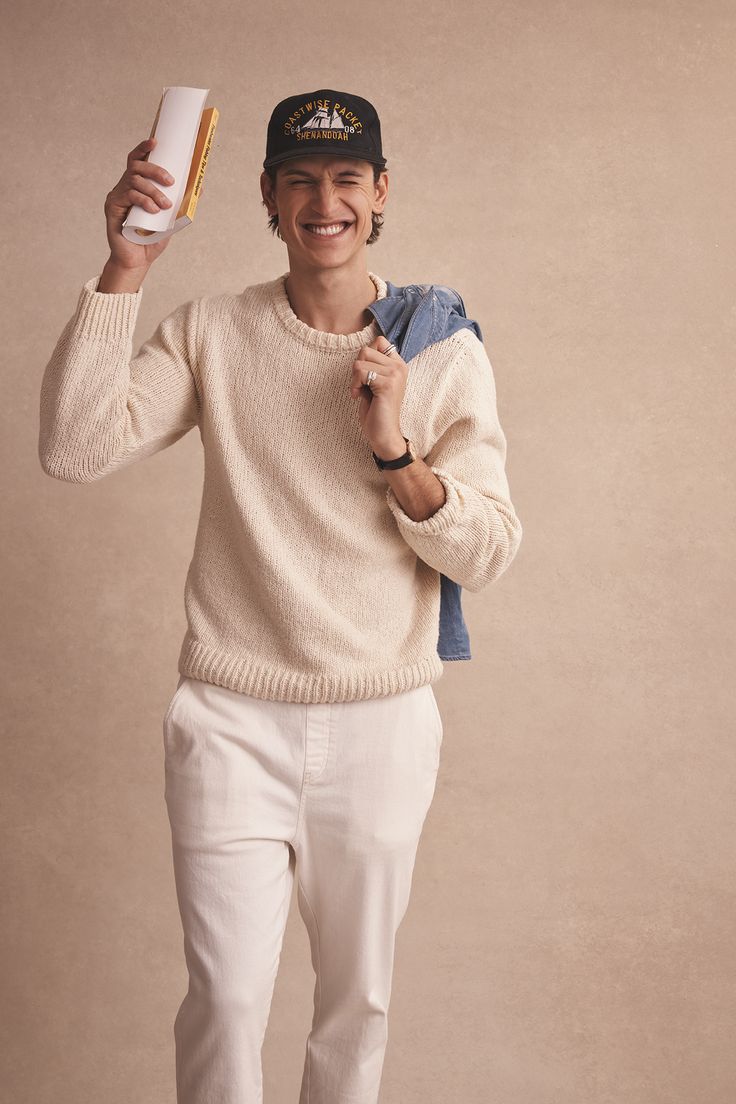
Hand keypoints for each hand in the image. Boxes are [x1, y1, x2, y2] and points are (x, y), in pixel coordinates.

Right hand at [104, 136, 175, 269]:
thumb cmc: (152, 239)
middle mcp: (124, 187)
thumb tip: (200, 186)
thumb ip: (182, 202)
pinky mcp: (112, 207)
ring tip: (165, 206)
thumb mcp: (172, 219)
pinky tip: (153, 210)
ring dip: (153, 191)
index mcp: (136, 186)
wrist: (138, 260)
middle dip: (155, 171)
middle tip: (171, 182)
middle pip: (137, 167)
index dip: (144, 148)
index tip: (156, 141)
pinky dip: (143, 200)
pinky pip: (128, 195)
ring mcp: (117, 196)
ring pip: (135, 181)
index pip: (137, 160)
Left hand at [350, 336, 407, 456]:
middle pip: (366, 349)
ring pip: (360, 361)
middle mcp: (400, 367)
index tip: (365, 374)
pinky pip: (360, 373)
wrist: (384, 434)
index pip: (379, 341)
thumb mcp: (374, 383)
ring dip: (354, 378)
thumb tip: (361, 351)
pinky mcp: (388, 384)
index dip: (365, 356)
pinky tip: (358, 397)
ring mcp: (395, 374)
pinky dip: (354, 385)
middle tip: (360, 385)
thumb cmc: (377, 411)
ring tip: (360, 392)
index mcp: (398, 364)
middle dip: (357, 368)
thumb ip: (371, 366)